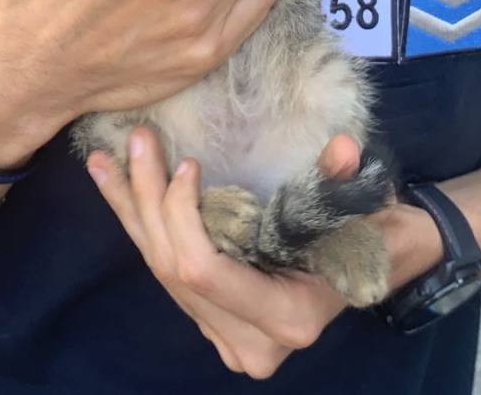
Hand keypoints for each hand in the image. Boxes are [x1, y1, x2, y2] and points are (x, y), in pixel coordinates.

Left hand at [87, 129, 361, 378]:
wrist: (377, 261)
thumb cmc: (370, 233)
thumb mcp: (363, 207)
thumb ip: (345, 181)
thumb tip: (342, 149)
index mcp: (286, 319)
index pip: (205, 272)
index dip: (183, 218)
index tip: (188, 165)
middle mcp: (248, 341)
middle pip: (172, 269)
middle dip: (147, 200)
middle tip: (138, 139)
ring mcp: (224, 336)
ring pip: (157, 268)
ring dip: (130, 209)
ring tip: (103, 159)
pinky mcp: (209, 319)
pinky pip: (162, 269)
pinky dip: (138, 224)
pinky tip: (112, 185)